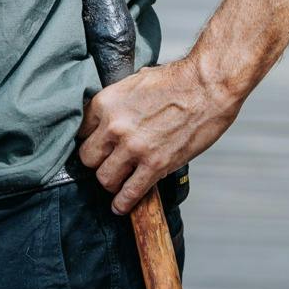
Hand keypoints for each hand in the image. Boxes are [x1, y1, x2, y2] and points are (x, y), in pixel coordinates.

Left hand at [76, 56, 238, 212]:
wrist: (207, 88)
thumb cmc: (176, 81)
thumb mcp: (133, 83)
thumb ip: (118, 103)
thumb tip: (112, 117)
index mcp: (105, 103)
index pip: (80, 132)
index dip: (89, 141)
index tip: (96, 148)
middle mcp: (114, 126)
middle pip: (88, 158)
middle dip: (96, 163)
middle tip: (107, 164)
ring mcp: (134, 148)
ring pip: (105, 178)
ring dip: (110, 183)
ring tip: (118, 182)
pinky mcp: (155, 165)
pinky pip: (130, 192)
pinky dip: (123, 203)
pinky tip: (121, 207)